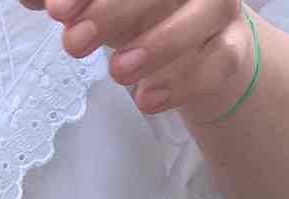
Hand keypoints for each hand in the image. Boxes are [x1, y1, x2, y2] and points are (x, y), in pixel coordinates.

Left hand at [27, 0, 252, 117]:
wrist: (196, 48)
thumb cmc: (139, 14)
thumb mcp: (98, 5)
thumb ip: (66, 2)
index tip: (55, 11)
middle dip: (114, 11)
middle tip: (74, 42)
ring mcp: (220, 8)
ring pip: (203, 15)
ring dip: (158, 45)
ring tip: (117, 73)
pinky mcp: (233, 47)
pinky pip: (219, 62)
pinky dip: (183, 83)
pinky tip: (146, 100)